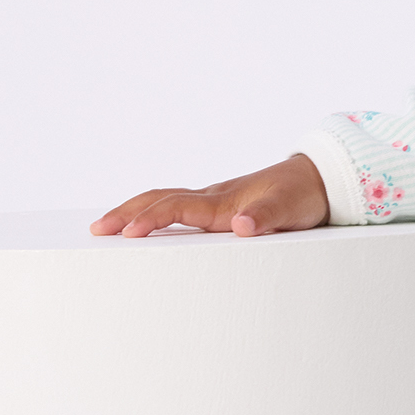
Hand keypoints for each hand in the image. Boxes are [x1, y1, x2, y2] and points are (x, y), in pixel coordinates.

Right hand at [91, 153, 330, 238]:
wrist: (318, 180)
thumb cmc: (303, 196)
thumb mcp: (291, 210)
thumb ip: (268, 218)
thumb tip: (241, 226)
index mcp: (224, 201)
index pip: (178, 208)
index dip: (152, 220)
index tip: (128, 233)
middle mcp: (213, 198)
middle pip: (160, 200)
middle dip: (126, 213)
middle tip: (96, 230)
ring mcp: (214, 200)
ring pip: (164, 200)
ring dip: (134, 211)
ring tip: (106, 227)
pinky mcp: (219, 206)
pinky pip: (177, 207)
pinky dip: (153, 213)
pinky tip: (144, 224)